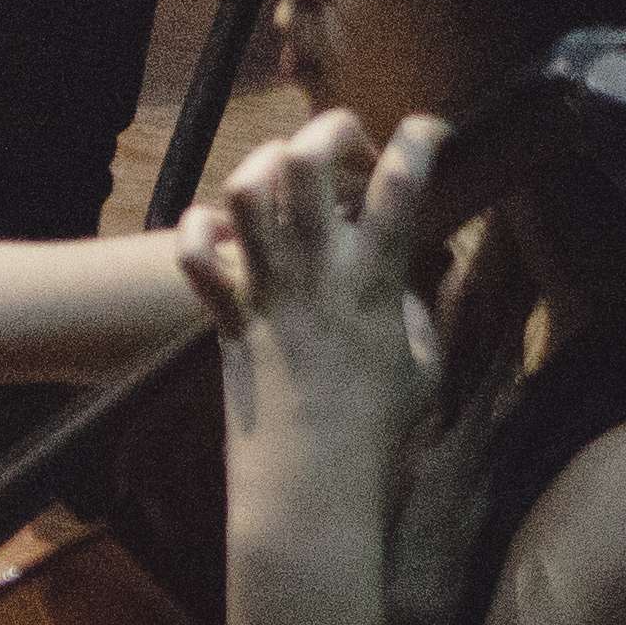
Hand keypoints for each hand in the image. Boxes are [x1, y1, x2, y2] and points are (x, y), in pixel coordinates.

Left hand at [177, 113, 446, 535]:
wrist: (309, 493)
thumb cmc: (376, 438)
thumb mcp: (423, 371)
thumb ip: (416, 314)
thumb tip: (404, 281)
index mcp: (376, 283)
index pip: (402, 187)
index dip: (419, 140)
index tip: (430, 131)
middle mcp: (318, 273)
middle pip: (307, 160)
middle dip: (329, 131)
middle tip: (348, 152)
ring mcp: (268, 291)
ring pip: (247, 189)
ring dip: (265, 166)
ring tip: (285, 185)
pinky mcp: (227, 317)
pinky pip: (195, 254)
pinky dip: (200, 230)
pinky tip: (223, 237)